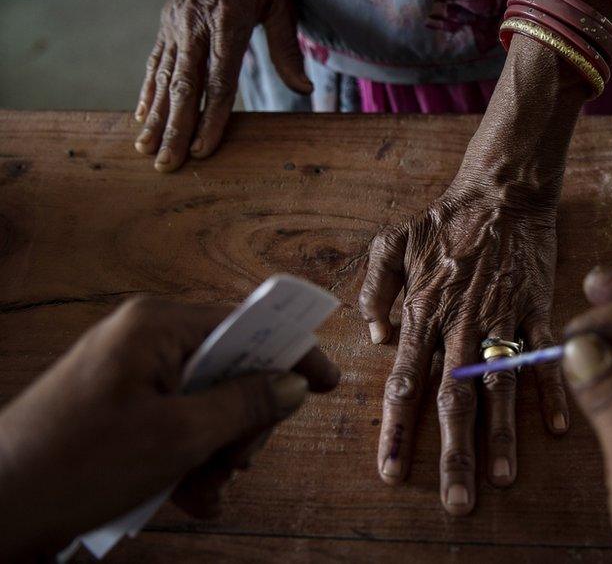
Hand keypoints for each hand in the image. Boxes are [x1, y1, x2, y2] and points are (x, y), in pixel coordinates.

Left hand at [0, 297, 338, 559]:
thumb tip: (293, 384)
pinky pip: (175, 422)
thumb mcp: (178, 437)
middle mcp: (143, 340)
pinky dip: (189, 458)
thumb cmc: (74, 465)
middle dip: (241, 423)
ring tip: (204, 491)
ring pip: (205, 403)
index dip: (290, 353)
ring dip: (216, 451)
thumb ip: (244, 405)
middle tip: (234, 464)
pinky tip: (190, 498)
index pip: (245, 324)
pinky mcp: (117, 409)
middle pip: (229, 368)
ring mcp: (128, 375)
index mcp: (156, 326)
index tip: (327, 381)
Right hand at [135, 0, 311, 171]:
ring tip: (146, 150)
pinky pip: (154, 63)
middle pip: (184, 88)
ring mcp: (175, 28)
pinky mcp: (165, 27)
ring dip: (155, 118)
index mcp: (227, 24)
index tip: (204, 149)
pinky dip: (146, 92)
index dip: (211, 118)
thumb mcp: (279, 2)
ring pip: (163, 80)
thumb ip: (286, 47)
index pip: (219, 81)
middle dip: (175, 129)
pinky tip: (141, 117)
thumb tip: (304, 89)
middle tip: (167, 164)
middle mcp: (195, 29)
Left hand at [359, 178, 568, 514]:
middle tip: (456, 501)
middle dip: (453, 455)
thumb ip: (376, 289)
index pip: (404, 383)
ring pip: (499, 387)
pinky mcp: (537, 308)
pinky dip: (549, 391)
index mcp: (423, 311)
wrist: (502, 189)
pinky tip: (555, 429)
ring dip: (502, 436)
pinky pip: (542, 356)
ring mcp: (502, 318)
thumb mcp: (392, 242)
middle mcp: (460, 324)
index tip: (391, 472)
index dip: (397, 431)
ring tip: (502, 479)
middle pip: (455, 400)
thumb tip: (375, 336)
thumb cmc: (446, 218)